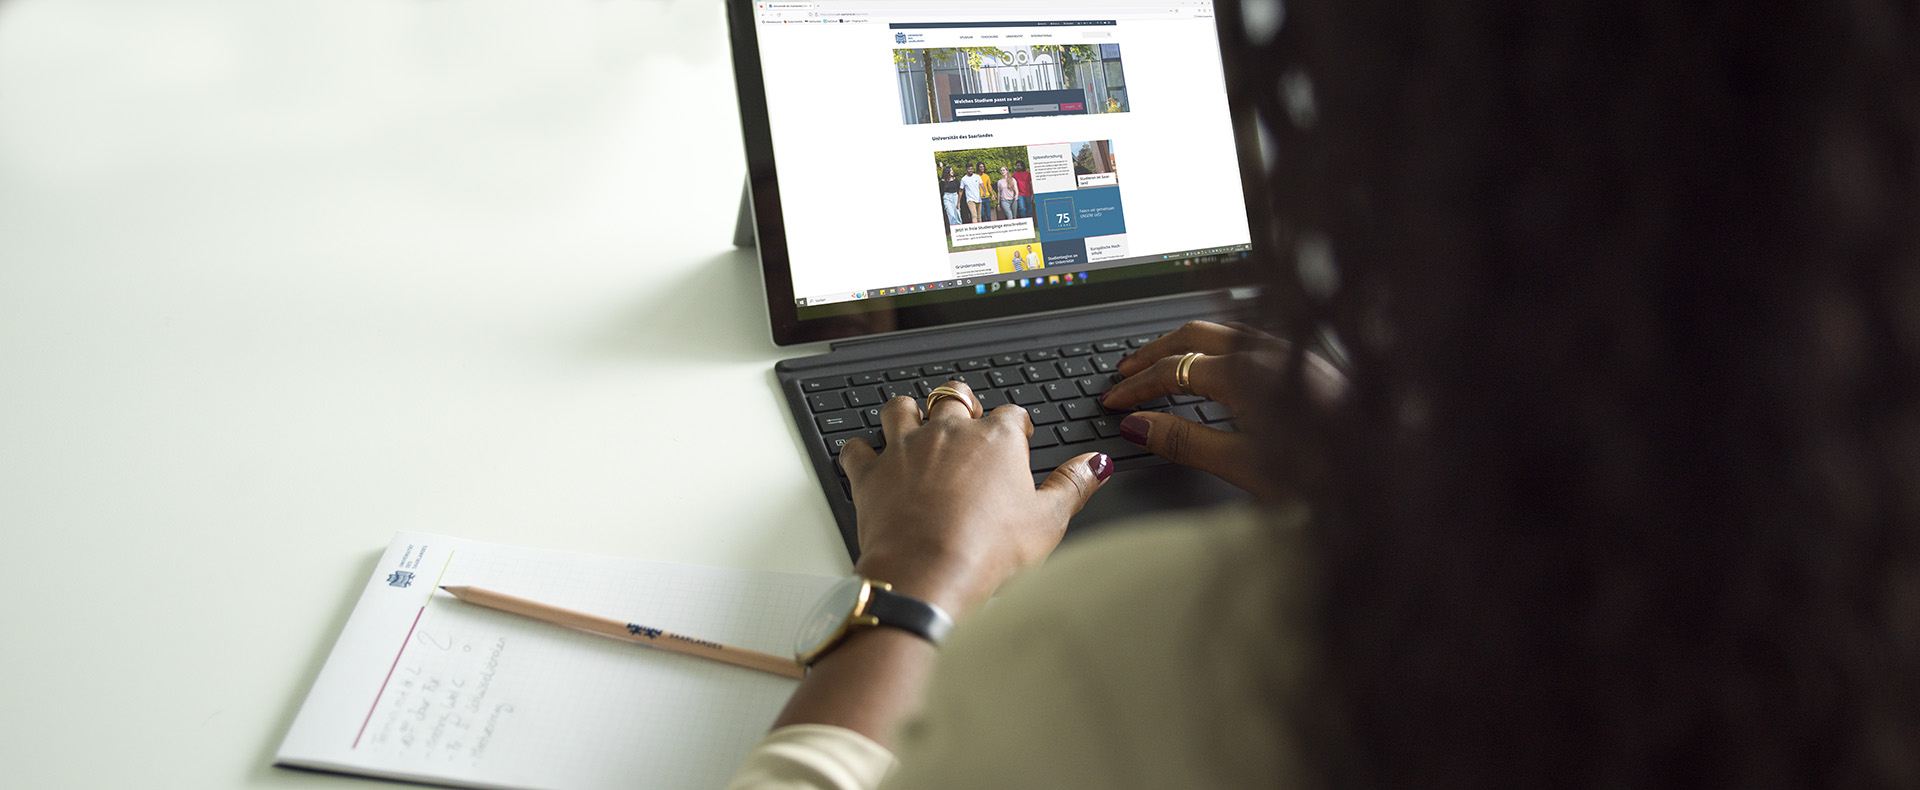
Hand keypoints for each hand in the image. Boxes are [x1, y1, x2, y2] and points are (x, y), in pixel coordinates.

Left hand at [838, 381, 1113, 617]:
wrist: (926, 574)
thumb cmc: (986, 551)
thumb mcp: (1048, 522)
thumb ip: (1073, 486)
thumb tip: (1096, 465)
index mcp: (995, 440)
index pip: (1011, 415)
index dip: (1017, 426)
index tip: (1019, 438)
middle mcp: (947, 433)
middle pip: (953, 398)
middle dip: (961, 404)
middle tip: (966, 417)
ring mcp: (905, 449)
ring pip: (900, 408)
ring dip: (908, 412)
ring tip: (915, 421)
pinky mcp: (870, 474)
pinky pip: (857, 448)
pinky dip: (861, 450)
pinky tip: (866, 457)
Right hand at [1099, 321, 1346, 497]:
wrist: (1394, 468)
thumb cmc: (1328, 473)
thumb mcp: (1244, 465)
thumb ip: (1185, 441)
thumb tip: (1137, 424)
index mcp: (1244, 372)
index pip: (1171, 370)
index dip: (1136, 387)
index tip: (1113, 401)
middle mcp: (1266, 351)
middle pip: (1192, 336)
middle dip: (1153, 352)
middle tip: (1124, 370)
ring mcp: (1291, 351)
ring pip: (1223, 331)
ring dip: (1185, 343)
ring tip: (1163, 361)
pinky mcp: (1308, 362)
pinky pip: (1248, 338)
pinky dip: (1217, 346)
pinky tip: (1221, 364)